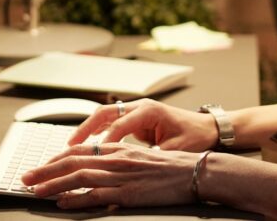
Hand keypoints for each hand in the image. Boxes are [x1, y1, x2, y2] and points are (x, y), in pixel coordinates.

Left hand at [22, 141, 200, 208]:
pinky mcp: (128, 192)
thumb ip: (118, 162)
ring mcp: (121, 176)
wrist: (195, 171)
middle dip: (45, 170)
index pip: (79, 151)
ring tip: (35, 191)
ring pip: (79, 177)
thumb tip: (97, 171)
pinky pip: (96, 195)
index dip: (55, 159)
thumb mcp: (140, 158)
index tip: (39, 167)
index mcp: (118, 149)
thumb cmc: (171, 166)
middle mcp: (116, 159)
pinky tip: (63, 203)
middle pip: (72, 162)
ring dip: (53, 184)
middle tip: (25, 179)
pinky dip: (77, 199)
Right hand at [67, 99, 216, 150]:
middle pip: (105, 113)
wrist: (207, 128)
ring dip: (87, 129)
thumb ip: (153, 156)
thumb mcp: (175, 149)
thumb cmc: (195, 137)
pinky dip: (97, 131)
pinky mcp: (136, 118)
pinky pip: (111, 122)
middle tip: (69, 146)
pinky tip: (86, 143)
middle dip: (85, 129)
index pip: (119, 124)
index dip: (104, 141)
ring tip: (71, 145)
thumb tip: (134, 168)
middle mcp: (140, 106)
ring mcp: (137, 110)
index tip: (91, 156)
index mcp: (149, 111)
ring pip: (105, 115)